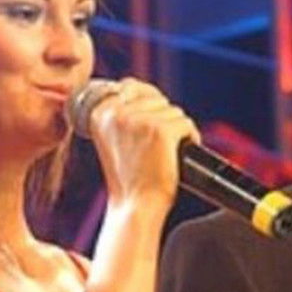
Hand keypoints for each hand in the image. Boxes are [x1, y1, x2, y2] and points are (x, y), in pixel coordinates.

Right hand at [86, 78, 198, 210]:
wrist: (135, 206)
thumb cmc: (129, 178)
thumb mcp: (114, 139)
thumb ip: (120, 113)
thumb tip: (135, 85)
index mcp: (100, 113)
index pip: (131, 85)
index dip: (148, 103)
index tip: (150, 126)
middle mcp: (116, 112)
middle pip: (156, 98)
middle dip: (163, 120)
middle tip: (156, 148)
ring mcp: (139, 120)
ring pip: (173, 111)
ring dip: (177, 131)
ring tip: (165, 154)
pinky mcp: (161, 130)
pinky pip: (186, 123)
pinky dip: (190, 138)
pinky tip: (178, 156)